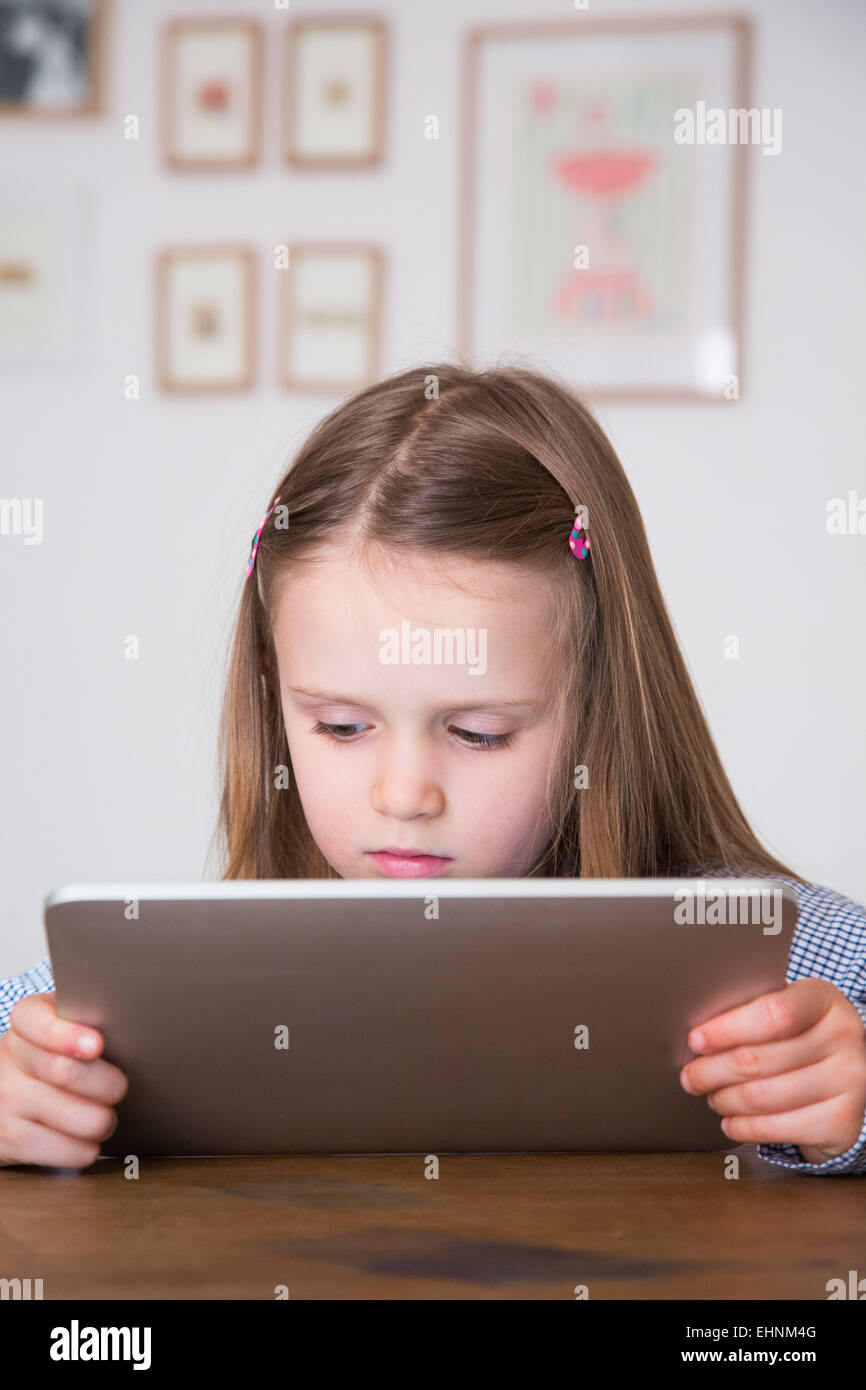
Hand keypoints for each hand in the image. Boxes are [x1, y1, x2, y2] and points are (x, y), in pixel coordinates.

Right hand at [0, 993, 127, 1168]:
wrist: (6, 1095)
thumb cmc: (52, 1054)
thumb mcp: (61, 1024)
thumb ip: (89, 1016)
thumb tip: (134, 1023)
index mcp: (26, 1020)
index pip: (35, 1020)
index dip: (66, 1035)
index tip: (95, 1045)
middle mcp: (10, 1059)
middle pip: (66, 1071)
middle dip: (109, 1084)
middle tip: (119, 1087)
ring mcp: (7, 1102)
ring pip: (79, 1118)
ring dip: (104, 1120)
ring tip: (103, 1114)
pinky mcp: (12, 1141)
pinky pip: (69, 1150)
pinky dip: (88, 1147)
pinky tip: (84, 1137)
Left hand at [679, 979, 865, 1163]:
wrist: (850, 1071)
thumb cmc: (803, 1036)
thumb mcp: (787, 1010)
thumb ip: (751, 1013)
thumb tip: (698, 1036)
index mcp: (824, 1000)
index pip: (773, 1014)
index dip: (727, 1030)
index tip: (696, 1040)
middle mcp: (844, 1038)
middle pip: (759, 1059)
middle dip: (713, 1071)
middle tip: (691, 1077)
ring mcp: (849, 1082)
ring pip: (764, 1096)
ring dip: (726, 1100)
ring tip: (713, 1097)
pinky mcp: (843, 1122)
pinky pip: (779, 1128)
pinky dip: (744, 1127)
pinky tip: (731, 1122)